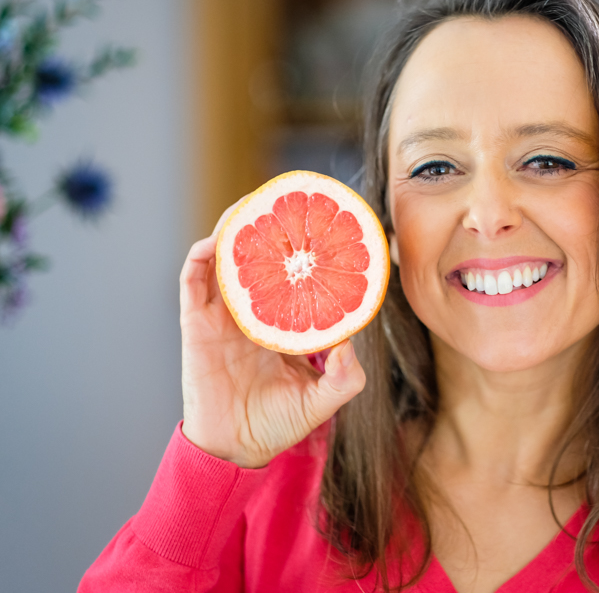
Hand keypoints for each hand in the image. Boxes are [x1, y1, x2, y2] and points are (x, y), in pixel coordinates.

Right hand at [178, 200, 365, 468]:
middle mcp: (252, 313)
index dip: (304, 251)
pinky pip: (193, 283)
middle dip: (269, 228)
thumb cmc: (278, 424)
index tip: (322, 226)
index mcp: (281, 323)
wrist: (236, 450)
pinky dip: (201, 258)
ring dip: (233, 231)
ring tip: (250, 206)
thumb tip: (353, 339)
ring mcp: (222, 316)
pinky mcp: (196, 326)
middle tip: (284, 201)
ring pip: (224, 260)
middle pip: (257, 258)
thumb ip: (346, 375)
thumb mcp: (324, 399)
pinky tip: (214, 242)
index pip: (292, 277)